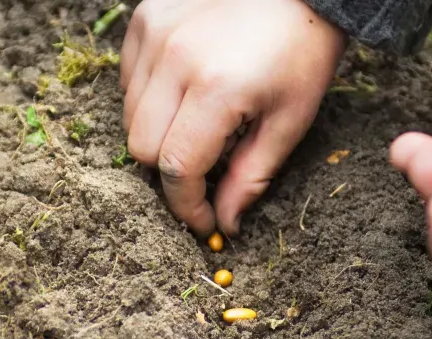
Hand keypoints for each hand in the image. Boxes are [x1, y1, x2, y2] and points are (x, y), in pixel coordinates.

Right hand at [120, 0, 345, 237]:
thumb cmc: (302, 54)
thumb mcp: (290, 123)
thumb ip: (251, 177)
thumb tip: (225, 224)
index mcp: (217, 89)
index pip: (176, 168)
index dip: (187, 206)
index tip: (203, 221)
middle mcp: (176, 58)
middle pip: (142, 147)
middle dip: (170, 172)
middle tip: (204, 172)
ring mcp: (155, 33)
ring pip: (129, 115)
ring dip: (159, 134)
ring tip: (199, 125)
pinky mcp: (146, 16)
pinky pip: (129, 79)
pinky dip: (148, 98)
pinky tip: (184, 92)